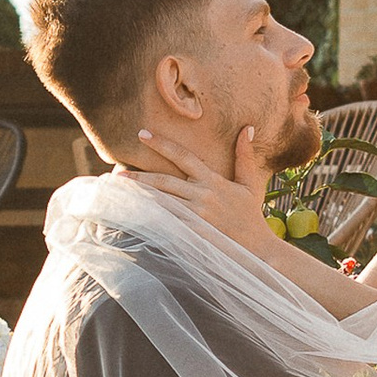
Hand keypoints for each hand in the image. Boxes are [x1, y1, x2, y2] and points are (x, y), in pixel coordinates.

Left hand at [127, 119, 274, 255]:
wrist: (258, 248)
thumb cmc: (251, 216)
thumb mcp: (251, 183)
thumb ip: (244, 156)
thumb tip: (246, 127)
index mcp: (213, 180)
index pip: (183, 156)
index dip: (162, 144)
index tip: (143, 134)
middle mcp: (202, 195)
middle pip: (165, 181)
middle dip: (140, 177)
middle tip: (118, 173)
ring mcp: (197, 215)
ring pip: (162, 202)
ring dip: (140, 198)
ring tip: (120, 194)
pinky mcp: (194, 233)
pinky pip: (167, 224)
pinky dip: (150, 219)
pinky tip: (133, 216)